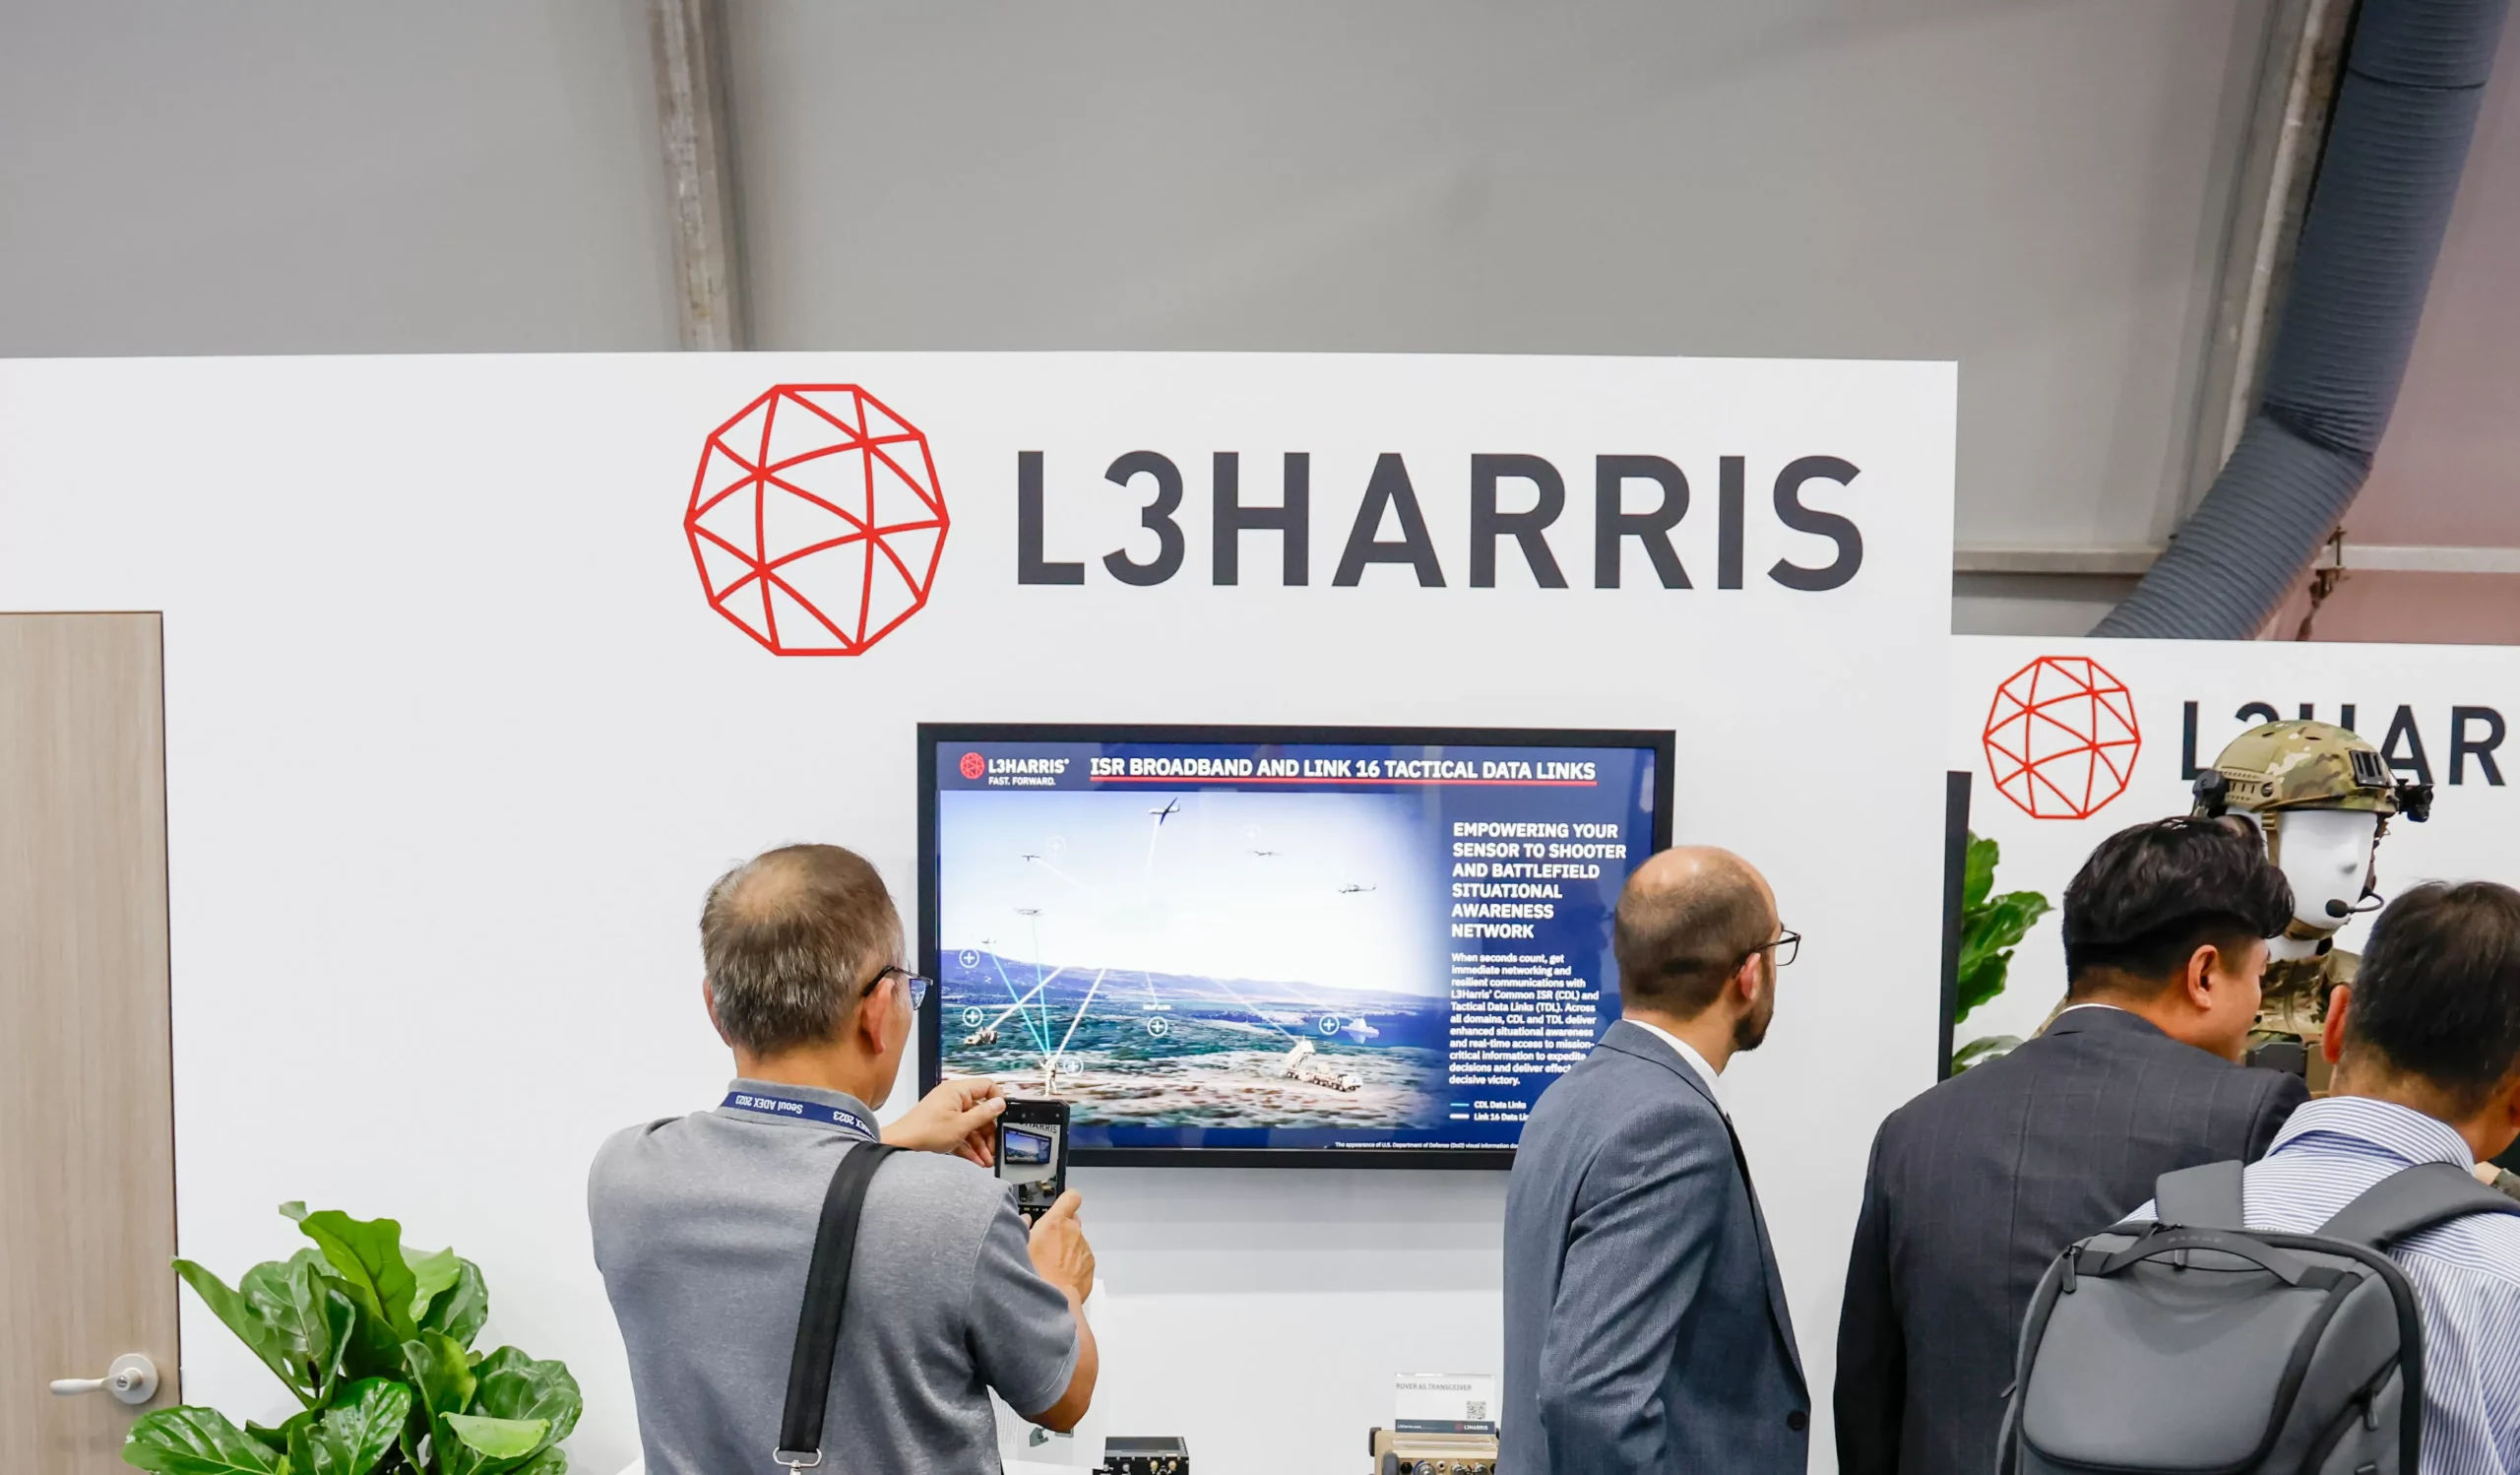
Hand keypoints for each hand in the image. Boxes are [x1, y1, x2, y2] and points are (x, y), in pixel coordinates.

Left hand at [881, 1077, 1004, 1165]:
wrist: (900, 1145)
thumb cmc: (925, 1131)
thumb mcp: (961, 1125)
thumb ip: (984, 1114)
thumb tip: (1000, 1103)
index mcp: (957, 1091)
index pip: (986, 1086)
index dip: (998, 1100)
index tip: (1004, 1116)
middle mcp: (953, 1099)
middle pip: (980, 1111)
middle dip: (989, 1132)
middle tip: (995, 1147)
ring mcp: (947, 1113)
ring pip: (971, 1126)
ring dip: (980, 1144)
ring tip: (987, 1160)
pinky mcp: (943, 1126)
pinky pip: (961, 1134)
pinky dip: (969, 1146)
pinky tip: (977, 1160)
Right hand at [1026, 1190, 1095, 1303]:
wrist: (1049, 1301)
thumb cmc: (1032, 1273)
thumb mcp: (1019, 1246)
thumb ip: (1024, 1228)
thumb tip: (1026, 1220)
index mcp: (1056, 1222)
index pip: (1071, 1198)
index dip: (1067, 1201)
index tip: (1061, 1207)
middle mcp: (1073, 1231)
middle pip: (1072, 1223)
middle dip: (1062, 1231)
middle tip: (1048, 1246)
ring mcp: (1084, 1249)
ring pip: (1077, 1243)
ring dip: (1068, 1250)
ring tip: (1052, 1267)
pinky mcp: (1090, 1266)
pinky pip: (1082, 1260)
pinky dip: (1074, 1265)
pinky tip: (1061, 1277)